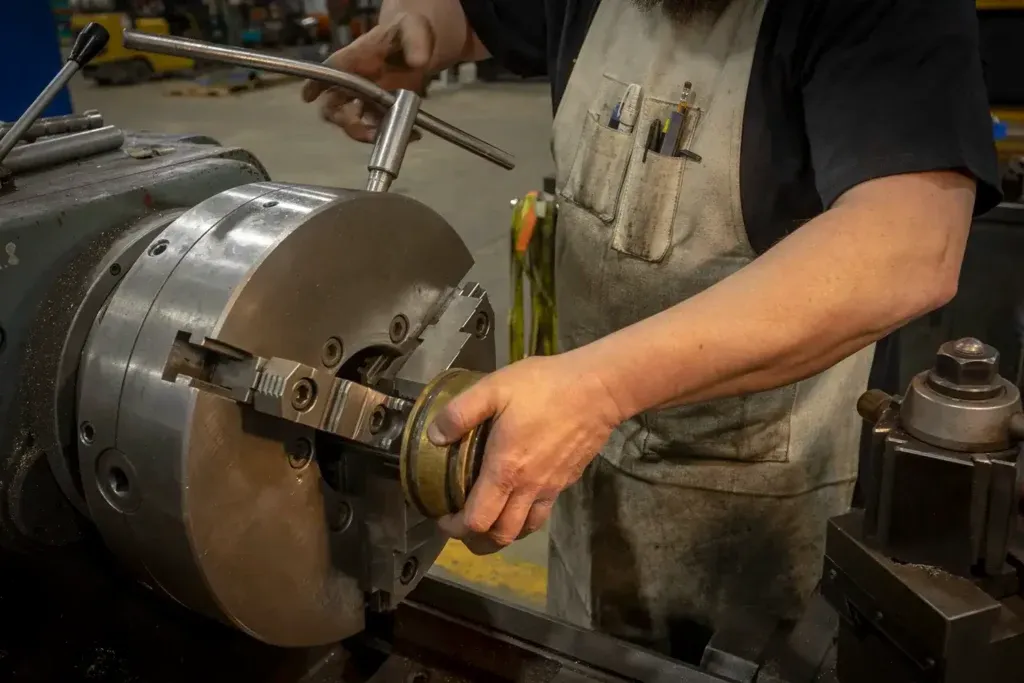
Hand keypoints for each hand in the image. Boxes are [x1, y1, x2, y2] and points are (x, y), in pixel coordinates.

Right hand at [301, 12, 432, 142]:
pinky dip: (394, 136)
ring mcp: (364, 100)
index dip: (314, 85)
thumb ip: (415, 41)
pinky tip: (414, 133)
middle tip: (364, 129)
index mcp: (352, 59)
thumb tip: (418, 61)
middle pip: (333, 108)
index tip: (308, 97)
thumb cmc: (407, 31)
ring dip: (368, 133)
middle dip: (345, 122)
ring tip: (395, 132)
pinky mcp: (380, 112)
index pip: (328, 72)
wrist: (420, 46)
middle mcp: (352, 83)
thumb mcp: (413, 28)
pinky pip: (379, 130)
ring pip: (354, 123)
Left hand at [429, 354, 624, 552]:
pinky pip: (543, 512)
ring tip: (488, 520)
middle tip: (461, 525)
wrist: (598, 389)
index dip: (455, 528)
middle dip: (476, 540)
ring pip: (524, 529)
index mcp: (505, 470)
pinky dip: (525, 517)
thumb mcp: (494, 388)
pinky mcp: (566, 481)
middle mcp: (528, 488)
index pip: (478, 521)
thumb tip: (434, 437)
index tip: (442, 517)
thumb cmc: (544, 387)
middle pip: (501, 536)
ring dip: (502, 533)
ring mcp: (551, 488)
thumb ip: (460, 412)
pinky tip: (517, 498)